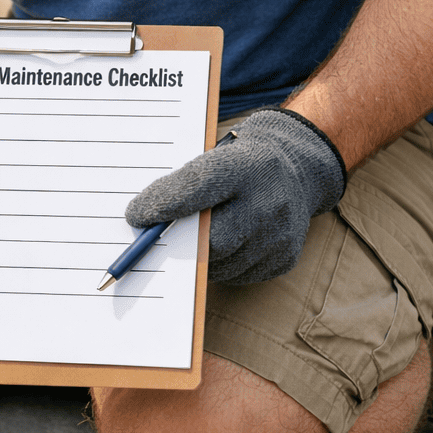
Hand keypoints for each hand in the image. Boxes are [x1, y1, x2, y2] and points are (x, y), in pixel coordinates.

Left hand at [124, 109, 346, 284]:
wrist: (298, 168)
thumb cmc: (240, 165)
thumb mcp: (214, 157)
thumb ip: (183, 185)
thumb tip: (143, 221)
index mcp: (244, 166)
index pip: (196, 187)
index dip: (162, 204)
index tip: (135, 216)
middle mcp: (268, 200)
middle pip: (211, 239)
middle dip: (179, 244)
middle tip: (155, 244)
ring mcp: (280, 233)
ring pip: (222, 264)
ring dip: (198, 259)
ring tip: (194, 242)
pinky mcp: (284, 258)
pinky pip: (238, 274)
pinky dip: (221, 266)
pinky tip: (223, 248)